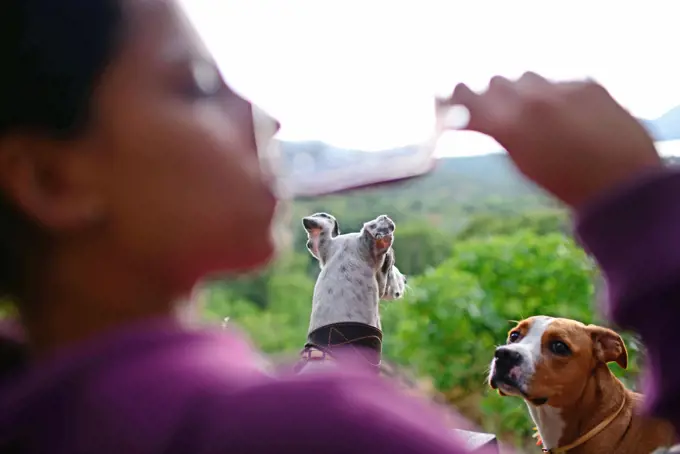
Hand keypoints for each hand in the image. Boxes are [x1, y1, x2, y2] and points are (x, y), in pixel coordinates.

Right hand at [445, 72, 661, 208]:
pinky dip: (555, 96)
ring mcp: (561, 89)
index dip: (458, 98)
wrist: (620, 183)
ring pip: (526, 78)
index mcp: (510, 125)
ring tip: (537, 115)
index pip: (468, 98)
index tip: (453, 101)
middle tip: (500, 114)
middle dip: (494, 97)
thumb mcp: (521, 163)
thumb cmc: (565, 183)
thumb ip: (499, 133)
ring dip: (524, 92)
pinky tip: (568, 118)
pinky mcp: (588, 84)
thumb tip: (480, 118)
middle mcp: (532, 100)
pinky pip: (559, 82)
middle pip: (496, 83)